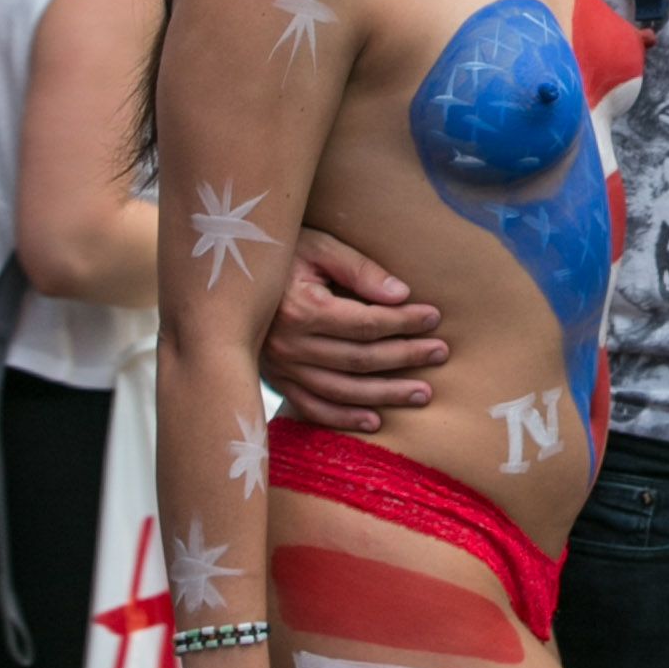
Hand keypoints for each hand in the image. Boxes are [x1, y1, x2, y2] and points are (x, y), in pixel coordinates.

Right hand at [259, 228, 449, 429]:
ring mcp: (280, 368)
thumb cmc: (281, 253)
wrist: (228, 275)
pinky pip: (312, 407)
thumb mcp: (319, 246)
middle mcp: (290, 345)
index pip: (366, 323)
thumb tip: (401, 295)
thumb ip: (360, 269)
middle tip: (440, 353)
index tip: (433, 317)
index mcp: (302, 309)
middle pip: (360, 359)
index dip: (404, 322)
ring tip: (423, 393)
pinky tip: (374, 421)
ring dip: (385, 394)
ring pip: (342, 390)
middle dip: (405, 357)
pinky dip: (343, 417)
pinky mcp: (275, 380)